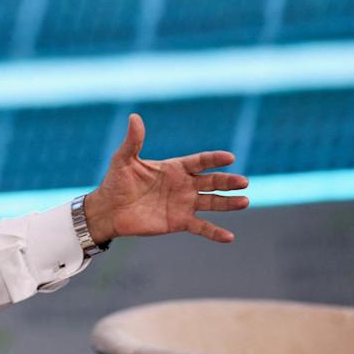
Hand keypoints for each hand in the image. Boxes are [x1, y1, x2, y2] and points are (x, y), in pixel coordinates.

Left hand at [84, 114, 248, 243]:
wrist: (108, 210)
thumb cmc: (116, 182)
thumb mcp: (123, 159)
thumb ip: (134, 141)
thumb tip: (134, 116)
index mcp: (174, 168)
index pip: (199, 162)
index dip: (214, 159)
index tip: (229, 157)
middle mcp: (183, 185)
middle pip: (211, 182)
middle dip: (227, 182)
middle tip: (243, 182)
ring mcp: (183, 204)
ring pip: (212, 203)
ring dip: (229, 203)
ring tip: (244, 201)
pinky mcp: (179, 222)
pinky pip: (201, 227)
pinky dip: (215, 232)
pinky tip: (229, 236)